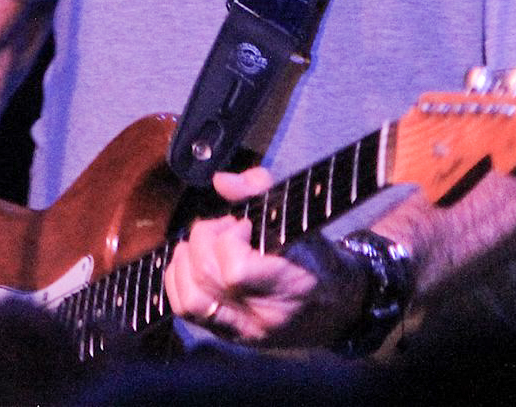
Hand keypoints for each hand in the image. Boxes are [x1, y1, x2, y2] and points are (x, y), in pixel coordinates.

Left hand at [162, 166, 365, 347]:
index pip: (235, 271)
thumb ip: (262, 191)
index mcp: (291, 286)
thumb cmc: (316, 258)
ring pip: (190, 298)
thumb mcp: (300, 218)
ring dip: (188, 260)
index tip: (245, 225)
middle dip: (205, 240)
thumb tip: (221, 180)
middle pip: (207, 278)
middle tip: (225, 228)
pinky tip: (192, 262)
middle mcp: (263, 316)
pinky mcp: (228, 335)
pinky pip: (185, 311)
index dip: (229, 240)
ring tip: (207, 245)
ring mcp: (243, 331)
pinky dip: (178, 279)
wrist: (337, 307)